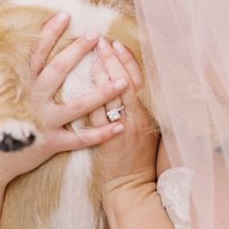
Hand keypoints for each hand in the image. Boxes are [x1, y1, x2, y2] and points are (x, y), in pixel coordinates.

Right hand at [0, 11, 130, 184]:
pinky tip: (119, 126)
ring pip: (78, 106)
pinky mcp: (51, 143)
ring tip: (122, 82)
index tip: (66, 15)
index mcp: (19, 84)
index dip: (51, 33)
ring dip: (102, 93)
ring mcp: (44, 122)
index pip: (37, 53)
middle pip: (59, 71)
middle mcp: (33, 100)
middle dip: (78, 51)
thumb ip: (6, 75)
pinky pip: (80, 139)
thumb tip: (8, 49)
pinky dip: (101, 134)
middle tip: (97, 35)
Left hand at [88, 37, 157, 195]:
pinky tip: (81, 83)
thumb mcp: (143, 129)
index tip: (117, 43)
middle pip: (125, 82)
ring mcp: (122, 130)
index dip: (128, 60)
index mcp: (146, 113)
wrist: (130, 187)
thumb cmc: (136, 157)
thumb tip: (124, 80)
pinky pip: (98, 115)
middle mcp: (136, 119)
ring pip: (112, 96)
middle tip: (100, 40)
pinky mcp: (107, 142)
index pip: (138, 80)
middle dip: (113, 59)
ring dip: (101, 72)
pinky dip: (91, 97)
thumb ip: (136, 106)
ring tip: (89, 53)